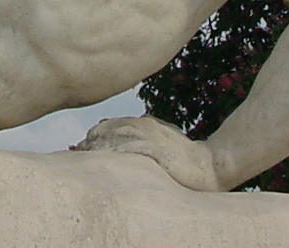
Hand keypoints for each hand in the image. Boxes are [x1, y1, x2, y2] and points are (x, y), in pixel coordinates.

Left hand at [73, 115, 223, 191]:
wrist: (211, 165)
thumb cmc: (186, 158)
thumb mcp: (162, 143)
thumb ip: (143, 141)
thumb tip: (122, 150)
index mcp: (144, 123)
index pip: (111, 124)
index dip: (95, 135)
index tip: (83, 147)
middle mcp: (144, 125)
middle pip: (108, 127)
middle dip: (91, 139)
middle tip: (77, 152)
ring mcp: (149, 136)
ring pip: (114, 135)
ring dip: (96, 145)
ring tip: (82, 156)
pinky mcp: (155, 149)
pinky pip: (128, 148)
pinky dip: (112, 151)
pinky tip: (101, 158)